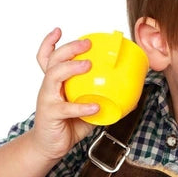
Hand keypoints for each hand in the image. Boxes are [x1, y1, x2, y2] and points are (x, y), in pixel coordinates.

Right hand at [27, 28, 100, 161]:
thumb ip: (101, 98)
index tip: (60, 30)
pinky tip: (95, 107)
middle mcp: (49, 87)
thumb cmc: (68, 123)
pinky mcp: (50, 114)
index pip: (47, 57)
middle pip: (53, 61)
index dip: (49, 42)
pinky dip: (82, 107)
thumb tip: (130, 95)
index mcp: (55, 82)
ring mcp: (48, 99)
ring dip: (71, 68)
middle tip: (86, 44)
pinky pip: (66, 108)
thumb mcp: (86, 107)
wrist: (49, 146)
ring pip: (54, 76)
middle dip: (69, 48)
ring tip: (88, 65)